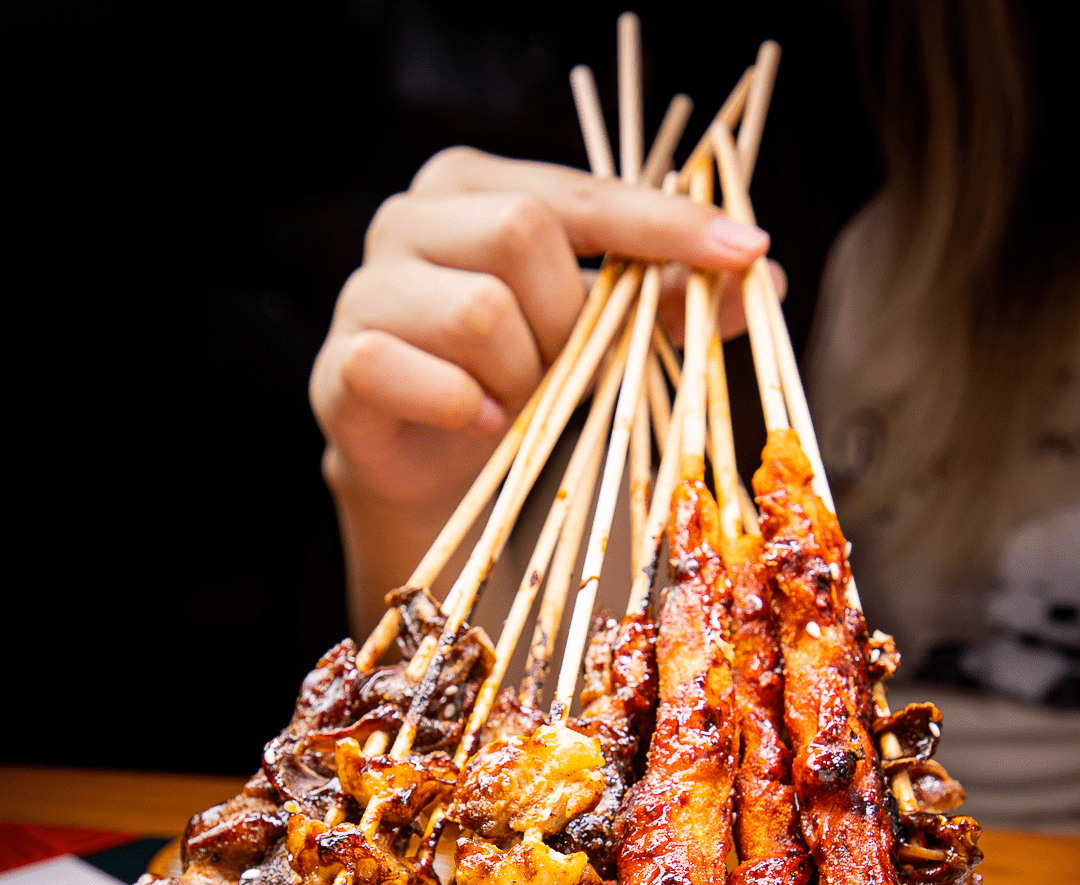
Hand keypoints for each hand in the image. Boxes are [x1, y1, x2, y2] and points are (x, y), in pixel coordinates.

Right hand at [310, 146, 774, 626]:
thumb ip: (667, 304)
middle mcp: (409, 218)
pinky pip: (412, 371)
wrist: (427, 468)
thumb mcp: (599, 336)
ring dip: (524, 374)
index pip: (583, 190)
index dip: (665, 222)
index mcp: (473, 186)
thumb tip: (767, 278)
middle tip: (569, 368)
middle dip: (571, 318)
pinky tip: (482, 425)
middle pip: (520, 233)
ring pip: (477, 311)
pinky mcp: (341, 365)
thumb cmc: (515, 382)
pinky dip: (466, 409)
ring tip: (520, 403)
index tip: (744, 249)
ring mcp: (364, 289)